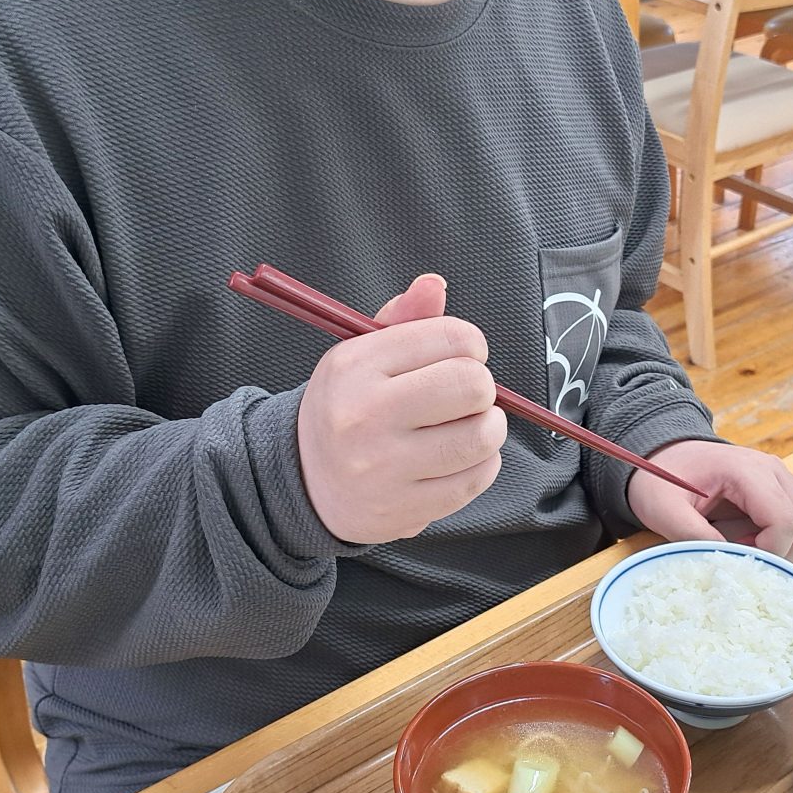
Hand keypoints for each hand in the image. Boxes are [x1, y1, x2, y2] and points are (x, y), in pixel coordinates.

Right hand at [297, 275, 506, 543]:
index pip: (450, 338)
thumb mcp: (360, 355)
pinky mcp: (405, 508)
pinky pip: (477, 477)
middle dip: (482, 386)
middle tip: (465, 394)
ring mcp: (385, 467)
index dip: (471, 344)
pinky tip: (458, 457)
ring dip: (488, 427)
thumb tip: (434, 284)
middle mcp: (366, 416)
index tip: (462, 356)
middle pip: (472, 386)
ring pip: (482, 436)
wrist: (304, 482)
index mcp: (355, 367)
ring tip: (466, 425)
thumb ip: (403, 318)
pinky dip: (482, 463)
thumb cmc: (346, 408)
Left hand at [627, 440, 792, 560]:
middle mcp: (774, 470)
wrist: (663, 454)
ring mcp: (782, 477)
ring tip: (752, 546)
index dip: (769, 551)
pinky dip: (792, 537)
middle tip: (747, 555)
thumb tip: (727, 563)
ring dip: (791, 546)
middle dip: (783, 552)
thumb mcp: (663, 510)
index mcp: (747, 471)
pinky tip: (759, 538)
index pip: (785, 521)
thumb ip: (691, 536)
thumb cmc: (661, 478)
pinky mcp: (782, 487)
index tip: (739, 558)